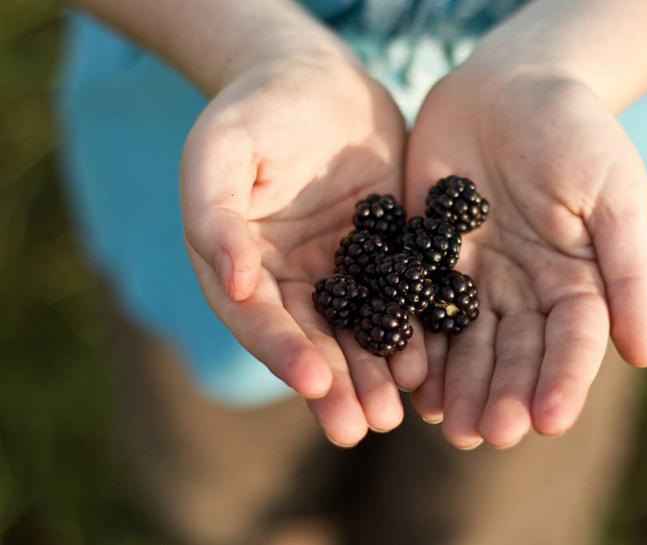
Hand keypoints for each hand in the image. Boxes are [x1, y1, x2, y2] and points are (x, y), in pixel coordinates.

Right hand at [180, 52, 425, 445]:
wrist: (315, 78)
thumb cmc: (257, 108)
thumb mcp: (221, 150)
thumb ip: (215, 216)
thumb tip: (238, 284)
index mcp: (242, 263)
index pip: (260, 319)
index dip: (285, 352)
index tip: (316, 382)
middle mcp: (289, 278)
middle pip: (310, 341)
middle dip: (334, 384)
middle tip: (360, 425)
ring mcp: (337, 270)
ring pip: (356, 331)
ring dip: (373, 373)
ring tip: (395, 410)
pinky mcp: (381, 254)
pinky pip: (397, 298)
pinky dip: (410, 331)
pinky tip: (428, 361)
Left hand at [405, 64, 646, 448]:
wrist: (510, 85)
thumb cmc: (576, 131)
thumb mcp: (615, 193)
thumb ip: (628, 271)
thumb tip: (645, 355)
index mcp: (576, 281)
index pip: (573, 342)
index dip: (563, 380)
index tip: (550, 420)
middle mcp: (525, 290)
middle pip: (514, 353)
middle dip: (502, 394)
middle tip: (486, 435)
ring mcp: (475, 278)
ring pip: (466, 344)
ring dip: (457, 385)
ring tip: (447, 424)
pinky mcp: (428, 259)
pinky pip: (418, 307)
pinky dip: (414, 342)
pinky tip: (406, 377)